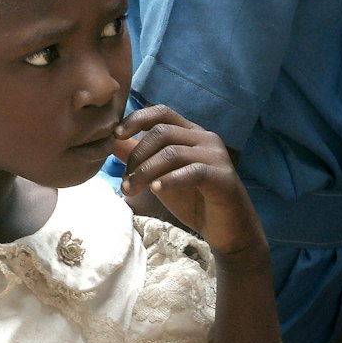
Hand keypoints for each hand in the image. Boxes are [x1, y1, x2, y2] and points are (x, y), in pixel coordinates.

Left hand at [114, 104, 268, 259]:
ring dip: (145, 171)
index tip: (116, 136)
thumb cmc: (194, 200)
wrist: (228, 229)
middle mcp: (205, 138)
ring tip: (131, 190)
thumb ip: (141, 159)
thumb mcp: (161, 176)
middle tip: (125, 182)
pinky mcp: (222, 177)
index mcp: (191, 133)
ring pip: (172, 152)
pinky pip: (192, 171)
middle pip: (162, 132)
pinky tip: (156, 190)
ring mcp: (216, 156)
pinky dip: (170, 179)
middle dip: (136, 156)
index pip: (161, 113)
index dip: (136, 119)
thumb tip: (113, 143)